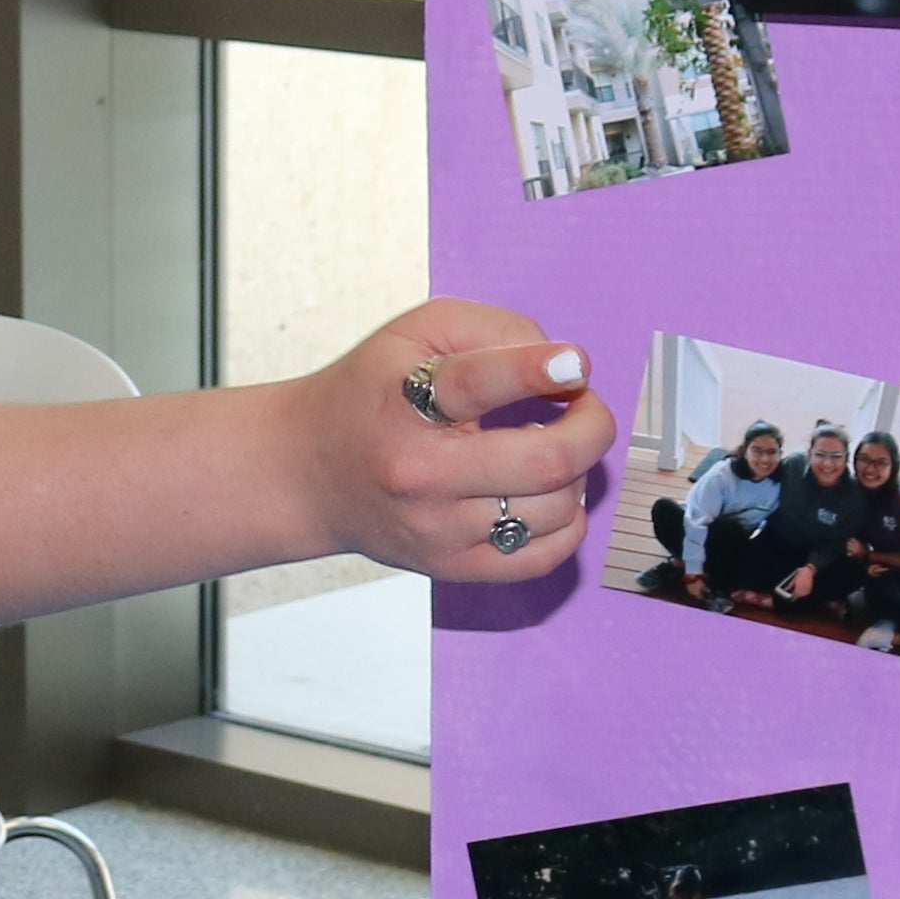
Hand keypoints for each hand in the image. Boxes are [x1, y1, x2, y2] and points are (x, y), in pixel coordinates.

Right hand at [308, 301, 611, 582]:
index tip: (574, 363)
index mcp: (407, 406)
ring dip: (577, 472)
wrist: (307, 475)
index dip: (537, 369)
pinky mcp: (453, 567)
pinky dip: (568, 523)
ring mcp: (440, 530)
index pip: (477, 384)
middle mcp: (422, 474)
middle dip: (592, 426)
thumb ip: (493, 331)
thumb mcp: (414, 332)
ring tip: (552, 448)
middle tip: (585, 406)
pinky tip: (548, 494)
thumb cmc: (368, 395)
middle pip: (545, 461)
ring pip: (556, 509)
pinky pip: (544, 558)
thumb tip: (565, 367)